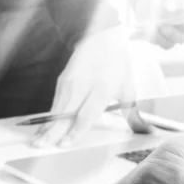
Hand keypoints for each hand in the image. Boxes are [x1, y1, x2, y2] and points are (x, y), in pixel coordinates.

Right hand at [32, 26, 136, 146]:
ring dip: (46, 126)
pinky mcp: (62, 80)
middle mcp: (83, 85)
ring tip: (37, 141)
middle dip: (52, 132)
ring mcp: (70, 82)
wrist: (102, 36)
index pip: (86, 114)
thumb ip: (133, 114)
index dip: (75, 131)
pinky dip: (48, 117)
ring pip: (56, 109)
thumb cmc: (117, 64)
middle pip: (65, 113)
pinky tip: (43, 129)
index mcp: (102, 88)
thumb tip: (146, 132)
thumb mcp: (128, 88)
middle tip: (39, 146)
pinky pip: (55, 103)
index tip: (64, 144)